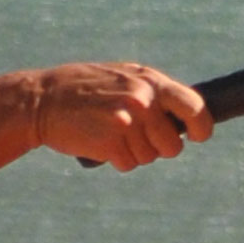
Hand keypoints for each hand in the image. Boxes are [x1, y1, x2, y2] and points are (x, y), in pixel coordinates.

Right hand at [26, 62, 211, 168]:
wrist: (42, 100)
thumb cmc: (84, 89)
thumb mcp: (122, 78)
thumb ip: (152, 93)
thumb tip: (185, 117)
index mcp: (150, 80)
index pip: (194, 106)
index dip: (201, 127)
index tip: (199, 136)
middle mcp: (143, 99)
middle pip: (173, 145)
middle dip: (158, 148)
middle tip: (133, 136)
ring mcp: (128, 122)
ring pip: (149, 157)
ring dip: (132, 152)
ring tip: (109, 132)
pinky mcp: (112, 143)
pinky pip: (128, 164)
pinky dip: (115, 159)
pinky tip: (99, 141)